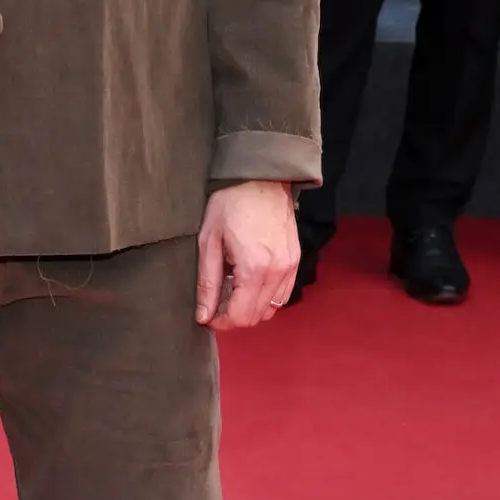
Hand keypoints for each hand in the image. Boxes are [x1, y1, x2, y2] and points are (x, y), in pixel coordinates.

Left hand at [195, 181, 299, 328]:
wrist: (260, 178)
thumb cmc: (230, 203)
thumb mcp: (209, 242)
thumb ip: (207, 283)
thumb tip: (203, 315)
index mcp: (254, 268)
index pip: (240, 316)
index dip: (221, 322)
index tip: (207, 315)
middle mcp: (278, 272)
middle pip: (256, 317)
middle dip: (233, 316)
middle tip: (216, 301)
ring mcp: (290, 266)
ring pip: (271, 309)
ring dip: (250, 306)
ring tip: (231, 287)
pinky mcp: (295, 260)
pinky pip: (282, 294)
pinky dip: (265, 296)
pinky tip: (248, 280)